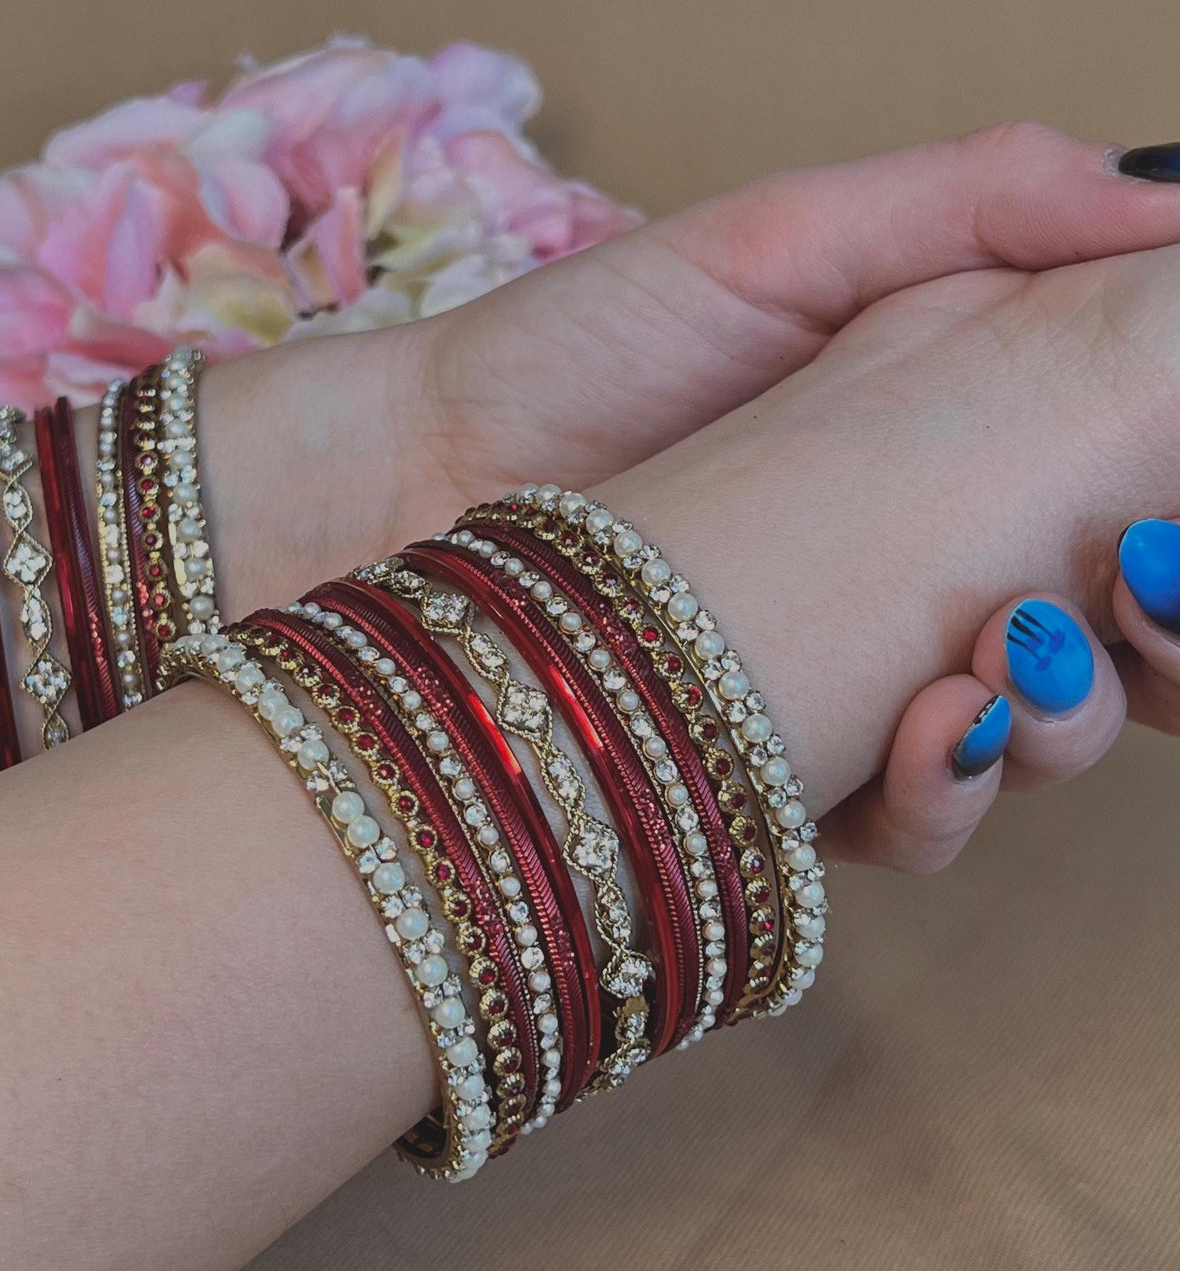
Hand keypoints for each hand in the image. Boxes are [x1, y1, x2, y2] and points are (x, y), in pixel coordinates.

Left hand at [202, 122, 1179, 874]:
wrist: (424, 469)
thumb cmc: (588, 344)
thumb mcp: (784, 243)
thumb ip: (978, 206)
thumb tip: (1173, 197)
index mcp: (944, 436)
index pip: (1122, 487)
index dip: (1172, 517)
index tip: (1178, 518)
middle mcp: (914, 563)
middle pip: (1111, 634)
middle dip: (1158, 638)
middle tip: (1146, 590)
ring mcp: (852, 672)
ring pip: (1029, 737)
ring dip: (1066, 719)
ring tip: (1013, 656)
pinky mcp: (780, 762)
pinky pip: (910, 813)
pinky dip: (944, 793)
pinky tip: (927, 734)